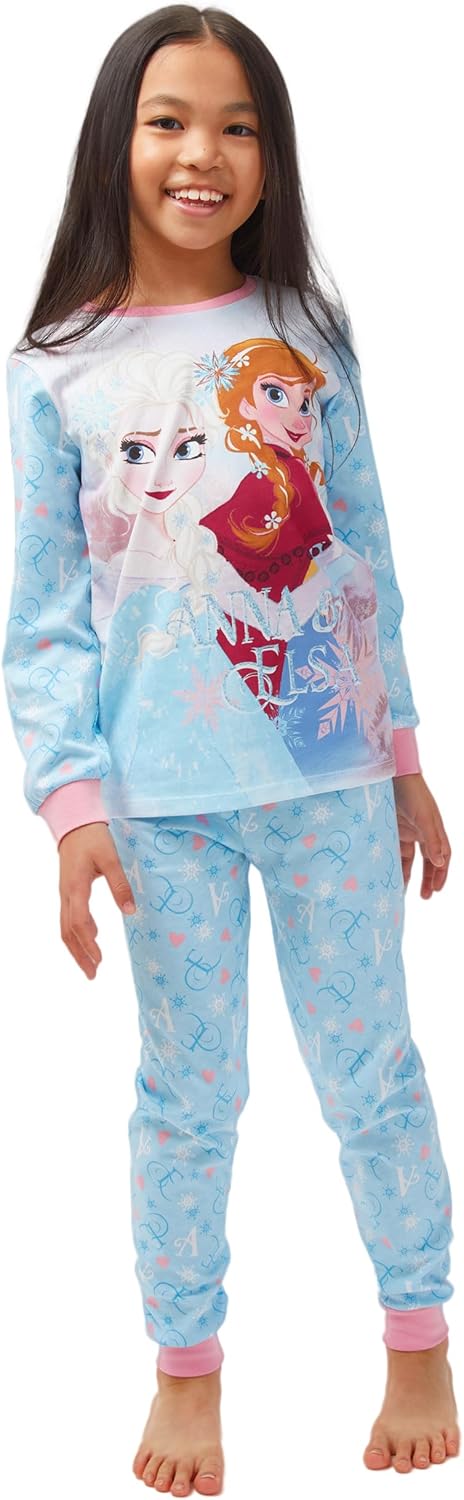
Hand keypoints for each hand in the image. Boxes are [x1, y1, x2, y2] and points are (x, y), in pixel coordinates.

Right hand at [59, 822, 135, 978]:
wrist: (75, 821)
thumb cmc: (93, 836)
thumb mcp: (110, 858)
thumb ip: (120, 884)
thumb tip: (131, 912)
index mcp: (75, 887)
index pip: (79, 923)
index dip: (88, 944)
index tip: (100, 959)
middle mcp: (66, 894)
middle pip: (67, 932)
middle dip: (80, 955)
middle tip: (93, 974)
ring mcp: (64, 893)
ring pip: (65, 928)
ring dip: (77, 948)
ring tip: (91, 966)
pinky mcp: (68, 891)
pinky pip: (67, 919)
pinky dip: (76, 935)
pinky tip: (90, 940)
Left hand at [393, 773, 450, 897]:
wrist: (391, 775)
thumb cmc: (413, 793)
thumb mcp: (424, 817)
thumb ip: (431, 840)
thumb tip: (440, 863)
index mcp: (435, 830)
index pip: (442, 856)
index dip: (441, 872)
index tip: (437, 889)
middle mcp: (422, 832)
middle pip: (427, 861)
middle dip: (427, 878)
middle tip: (425, 896)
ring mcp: (406, 831)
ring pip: (409, 858)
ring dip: (408, 874)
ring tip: (404, 892)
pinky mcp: (390, 829)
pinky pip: (393, 851)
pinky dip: (392, 863)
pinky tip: (388, 875)